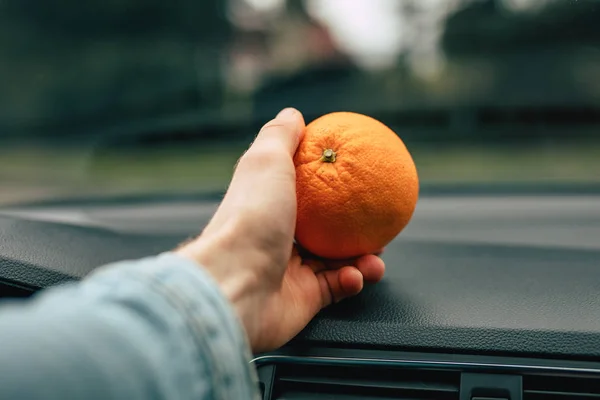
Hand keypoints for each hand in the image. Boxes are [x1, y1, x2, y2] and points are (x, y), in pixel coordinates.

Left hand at [176, 108, 384, 352]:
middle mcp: (277, 237)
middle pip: (323, 228)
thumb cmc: (251, 219)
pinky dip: (352, 281)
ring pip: (336, 261)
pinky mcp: (300, 299)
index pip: (301, 190)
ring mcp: (288, 270)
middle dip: (354, 226)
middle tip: (378, 223)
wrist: (236, 286)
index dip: (329, 183)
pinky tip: (358, 274)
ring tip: (378, 255)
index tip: (355, 177)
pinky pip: (336, 289)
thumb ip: (280, 136)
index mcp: (268, 205)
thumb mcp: (266, 161)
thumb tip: (294, 114)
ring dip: (362, 257)